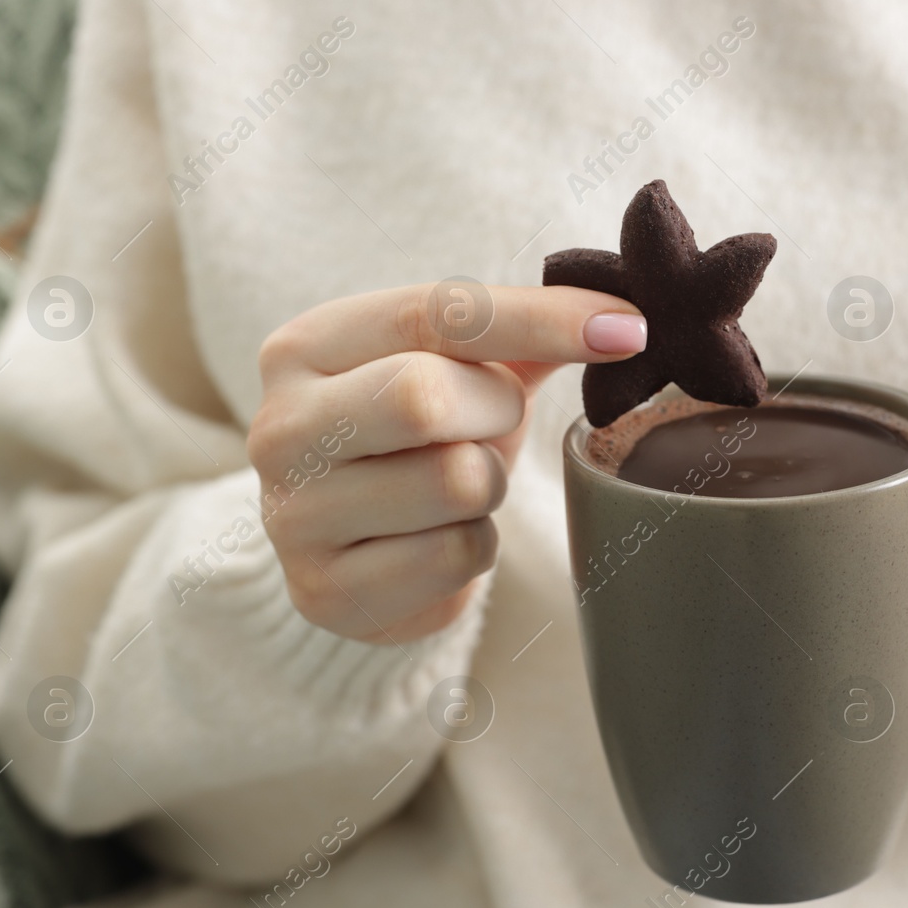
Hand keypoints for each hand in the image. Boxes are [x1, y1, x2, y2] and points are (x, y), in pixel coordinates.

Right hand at [247, 284, 644, 641]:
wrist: (359, 553)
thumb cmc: (416, 441)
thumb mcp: (458, 370)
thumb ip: (520, 330)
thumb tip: (618, 316)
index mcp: (304, 348)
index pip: (435, 314)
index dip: (541, 316)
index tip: (628, 327)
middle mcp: (279, 428)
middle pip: (424, 397)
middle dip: (493, 411)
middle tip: (490, 426)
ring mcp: (293, 517)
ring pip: (454, 482)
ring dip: (486, 486)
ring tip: (454, 488)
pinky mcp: (326, 593)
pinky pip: (457, 556)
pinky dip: (474, 547)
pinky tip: (438, 541)